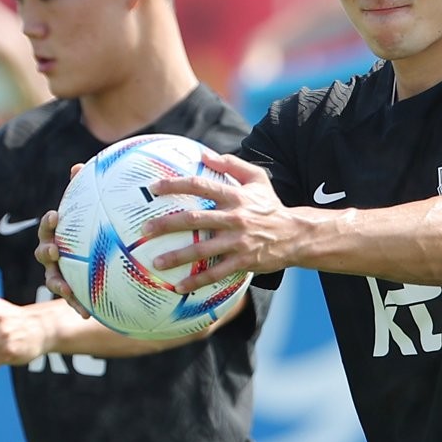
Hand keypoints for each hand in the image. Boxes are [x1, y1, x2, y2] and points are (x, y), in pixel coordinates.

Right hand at [34, 164, 91, 318]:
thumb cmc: (91, 232)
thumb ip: (84, 192)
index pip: (47, 228)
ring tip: (66, 289)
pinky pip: (72, 301)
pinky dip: (78, 306)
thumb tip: (77, 166)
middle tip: (55, 250)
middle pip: (43, 254)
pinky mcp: (72, 293)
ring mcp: (60, 275)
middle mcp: (54, 256)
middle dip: (47, 252)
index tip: (55, 216)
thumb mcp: (89, 214)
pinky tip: (88, 314)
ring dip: (58, 284)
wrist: (100, 262)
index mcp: (57, 236)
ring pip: (53, 281)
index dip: (48, 223)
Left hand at [145, 152, 291, 290]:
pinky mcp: (243, 261)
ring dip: (177, 256)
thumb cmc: (270, 206)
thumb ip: (232, 164)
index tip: (154, 188)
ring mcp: (238, 242)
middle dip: (167, 224)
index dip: (176, 184)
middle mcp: (234, 218)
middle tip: (145, 229)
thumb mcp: (258, 179)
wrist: (295, 235)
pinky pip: (215, 273)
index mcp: (235, 196)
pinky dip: (196, 280)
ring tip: (156, 262)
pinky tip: (178, 286)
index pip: (201, 185)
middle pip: (194, 219)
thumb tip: (204, 154)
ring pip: (202, 250)